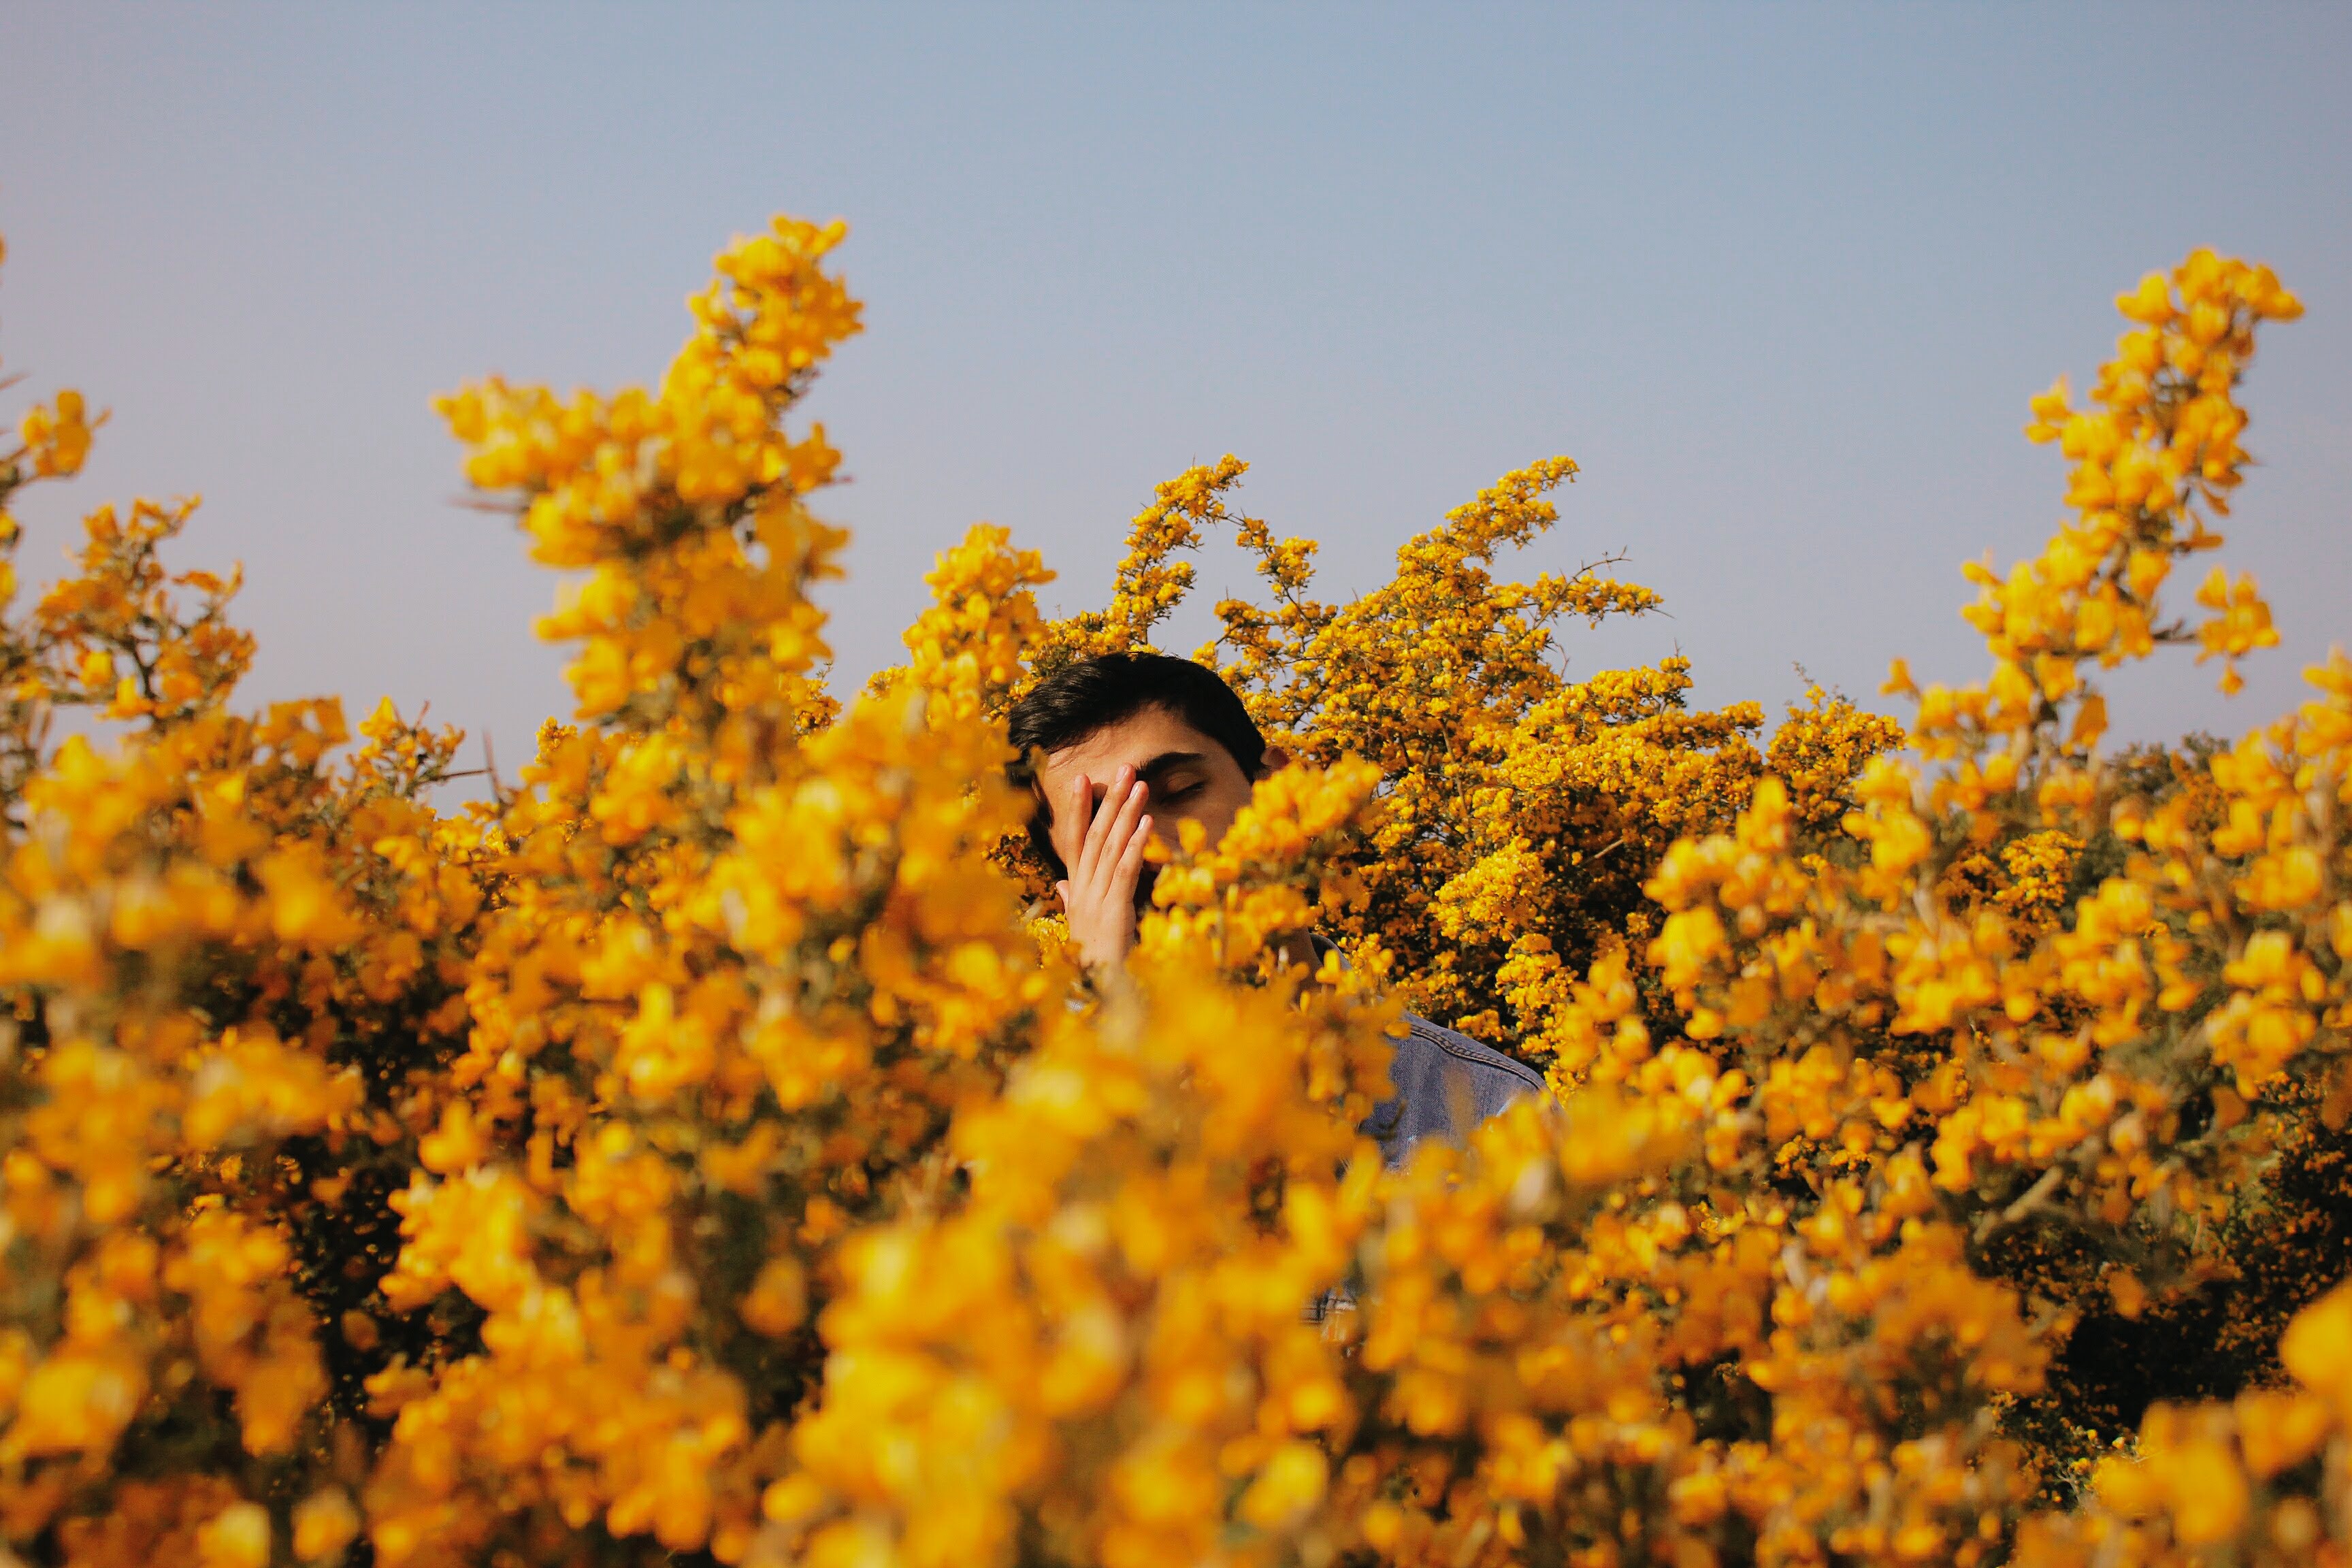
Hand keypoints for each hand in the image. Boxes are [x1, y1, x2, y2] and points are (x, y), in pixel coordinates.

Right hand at [1055, 765, 1152, 971]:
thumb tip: (1062, 883)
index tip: (1083, 778)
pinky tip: (1146, 823)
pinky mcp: (1115, 908)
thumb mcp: (1081, 923)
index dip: (1077, 808)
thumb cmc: (1093, 956)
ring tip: (1140, 786)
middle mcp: (1083, 887)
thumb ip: (1072, 899)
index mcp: (1076, 887)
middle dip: (1109, 799)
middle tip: (1124, 768)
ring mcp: (1097, 896)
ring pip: (1111, 846)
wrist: (1098, 988)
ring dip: (1127, 813)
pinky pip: (1126, 870)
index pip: (1074, 840)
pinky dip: (1136, 845)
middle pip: (1095, 834)